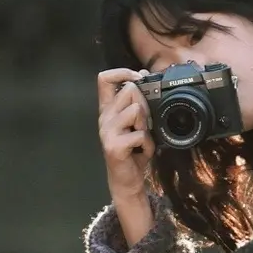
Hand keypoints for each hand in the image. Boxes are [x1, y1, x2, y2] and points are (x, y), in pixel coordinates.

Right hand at [98, 68, 155, 245]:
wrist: (127, 180)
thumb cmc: (133, 151)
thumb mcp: (137, 124)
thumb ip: (138, 103)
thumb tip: (144, 77)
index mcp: (108, 110)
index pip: (104, 79)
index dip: (122, 72)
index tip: (138, 78)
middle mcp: (104, 118)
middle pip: (128, 91)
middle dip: (145, 104)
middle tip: (145, 123)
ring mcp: (107, 132)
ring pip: (135, 110)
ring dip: (147, 125)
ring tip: (143, 138)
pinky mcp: (114, 146)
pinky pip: (140, 135)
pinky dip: (148, 144)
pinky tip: (143, 152)